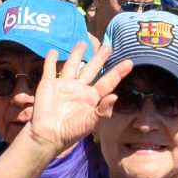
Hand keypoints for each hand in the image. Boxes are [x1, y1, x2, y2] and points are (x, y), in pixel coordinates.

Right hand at [19, 41, 123, 156]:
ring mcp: (64, 85)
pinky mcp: (48, 84)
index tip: (129, 62)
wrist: (48, 135)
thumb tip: (115, 96)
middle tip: (108, 46)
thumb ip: (103, 110)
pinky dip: (51, 60)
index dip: (118, 72)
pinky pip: (50, 69)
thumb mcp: (90, 123)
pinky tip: (54, 51)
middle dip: (99, 58)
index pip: (107, 82)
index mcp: (91, 98)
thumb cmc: (71, 131)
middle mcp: (79, 89)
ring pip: (73, 65)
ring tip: (83, 42)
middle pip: (92, 69)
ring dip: (77, 54)